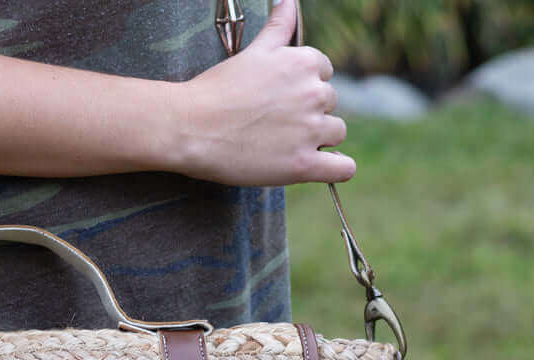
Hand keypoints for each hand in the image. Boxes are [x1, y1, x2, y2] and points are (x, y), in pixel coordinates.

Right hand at [169, 0, 353, 185]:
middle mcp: (315, 94)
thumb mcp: (252, 51)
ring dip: (318, 140)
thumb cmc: (216, 90)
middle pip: (329, 105)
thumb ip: (278, 28)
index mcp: (306, 63)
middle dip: (308, 114)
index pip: (324, 74)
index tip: (281, 101)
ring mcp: (311, 131)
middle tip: (275, 125)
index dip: (302, 89)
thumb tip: (288, 2)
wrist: (191, 128)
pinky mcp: (303, 165)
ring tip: (285, 146)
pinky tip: (323, 167)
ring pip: (336, 134)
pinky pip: (342, 169)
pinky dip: (337, 169)